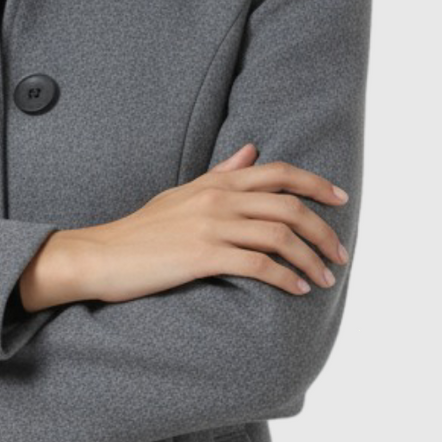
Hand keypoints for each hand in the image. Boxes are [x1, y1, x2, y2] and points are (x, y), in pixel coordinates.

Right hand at [50, 142, 350, 304]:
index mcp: (216, 182)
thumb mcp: (182, 194)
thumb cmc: (139, 231)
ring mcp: (211, 226)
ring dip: (310, 258)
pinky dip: (283, 277)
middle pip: (289, 205)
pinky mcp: (202, 255)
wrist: (99, 255)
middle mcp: (218, 198)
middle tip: (340, 254)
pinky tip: (295, 290)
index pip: (279, 173)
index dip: (316, 184)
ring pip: (279, 235)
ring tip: (323, 278)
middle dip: (322, 231)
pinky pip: (257, 263)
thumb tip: (250, 152)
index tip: (341, 200)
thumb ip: (220, 174)